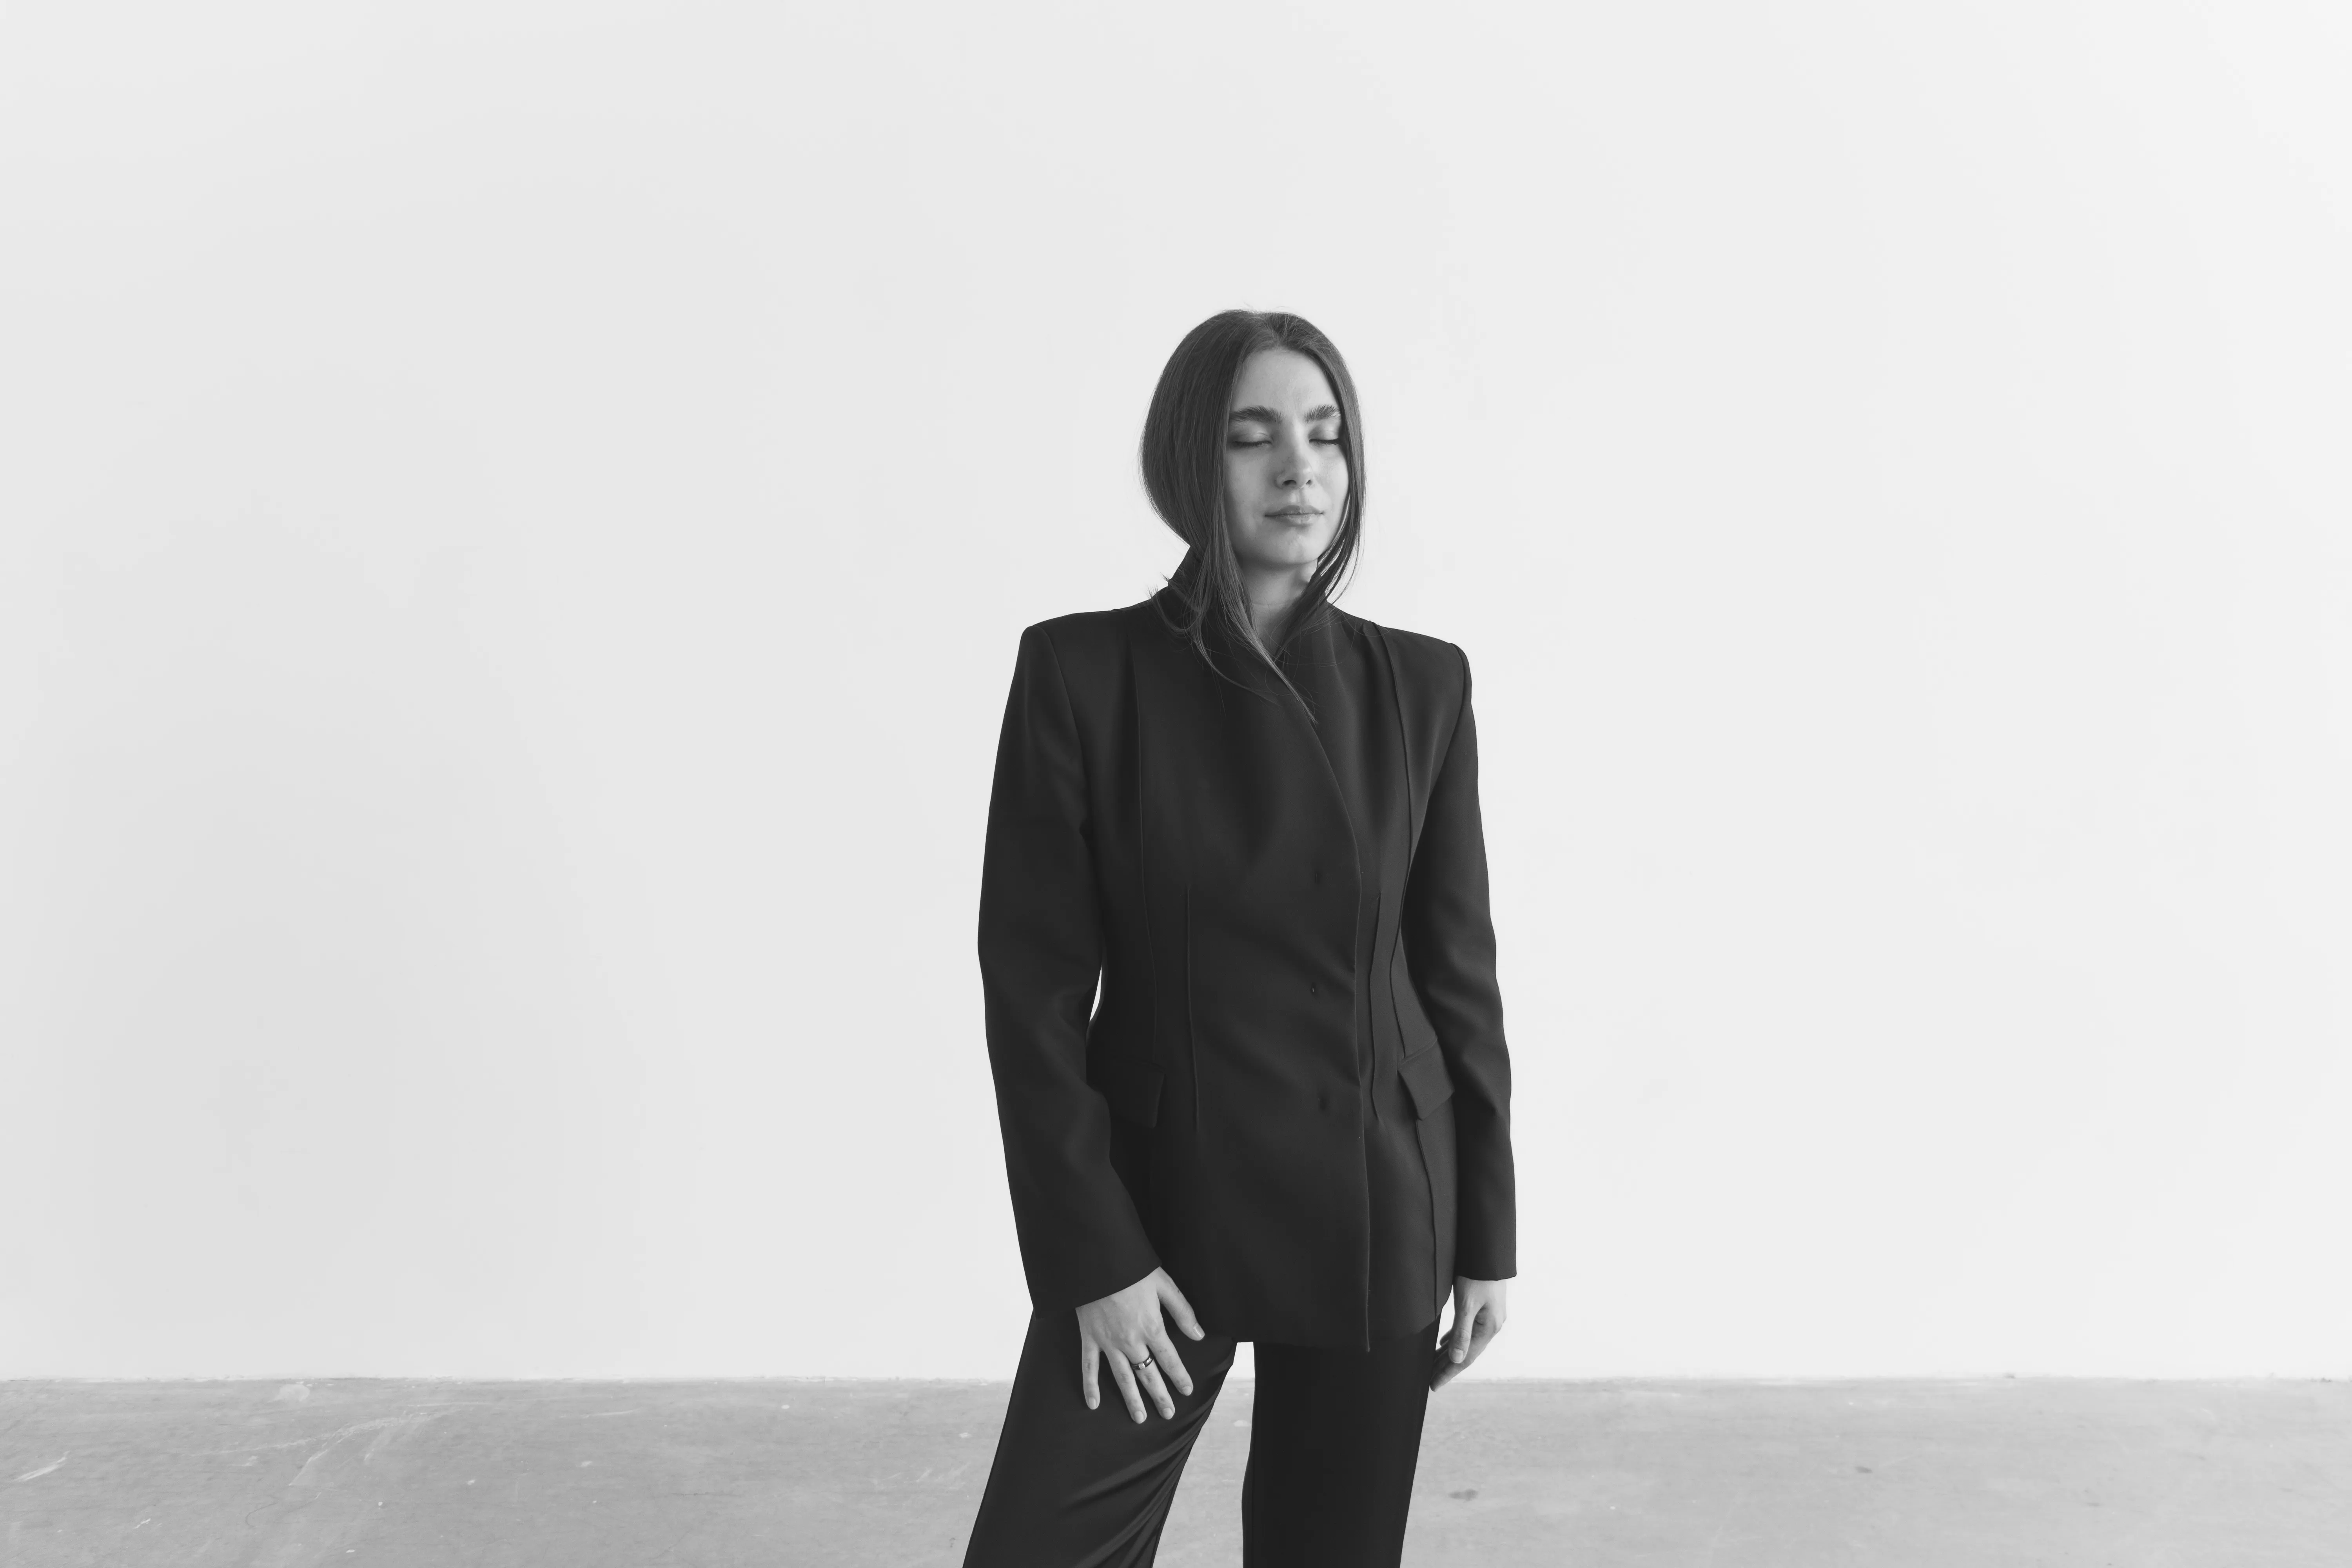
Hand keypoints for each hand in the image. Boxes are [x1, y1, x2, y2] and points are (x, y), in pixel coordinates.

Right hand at [1075, 1267, 1204, 1421]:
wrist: (1097, 1261)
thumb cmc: (1132, 1270)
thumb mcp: (1164, 1285)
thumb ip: (1183, 1311)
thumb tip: (1199, 1335)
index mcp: (1151, 1327)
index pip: (1170, 1359)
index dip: (1180, 1376)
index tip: (1187, 1390)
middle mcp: (1131, 1341)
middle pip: (1148, 1374)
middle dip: (1160, 1395)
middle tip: (1168, 1414)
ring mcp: (1108, 1342)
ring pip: (1122, 1377)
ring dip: (1131, 1399)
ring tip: (1139, 1418)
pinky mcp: (1089, 1338)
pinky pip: (1089, 1367)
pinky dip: (1090, 1386)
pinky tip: (1093, 1404)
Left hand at [1430, 1275, 1507, 1390]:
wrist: (1489, 1253)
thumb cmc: (1477, 1275)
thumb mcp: (1466, 1304)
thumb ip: (1461, 1332)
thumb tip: (1455, 1359)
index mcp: (1488, 1328)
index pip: (1465, 1358)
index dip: (1448, 1372)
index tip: (1433, 1385)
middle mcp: (1490, 1326)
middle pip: (1465, 1353)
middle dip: (1446, 1367)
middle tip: (1428, 1380)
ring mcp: (1488, 1318)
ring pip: (1465, 1342)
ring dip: (1449, 1354)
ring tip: (1432, 1366)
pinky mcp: (1483, 1309)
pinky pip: (1466, 1330)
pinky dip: (1454, 1339)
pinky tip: (1443, 1344)